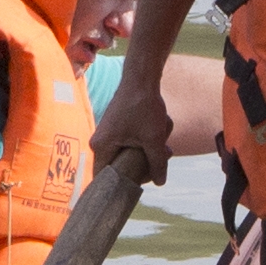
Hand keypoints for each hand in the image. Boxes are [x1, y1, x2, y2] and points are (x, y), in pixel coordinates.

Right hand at [85, 72, 176, 190]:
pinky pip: (133, 142)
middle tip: (164, 154)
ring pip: (131, 154)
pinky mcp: (119, 128)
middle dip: (145, 163)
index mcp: (102, 147)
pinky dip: (148, 139)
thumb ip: (157, 163)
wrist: (142, 77)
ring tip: (164, 133)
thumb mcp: (154, 138)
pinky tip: (161, 126)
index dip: (119, 186)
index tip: (138, 188)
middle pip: (121, 167)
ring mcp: (109, 134)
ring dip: (150, 149)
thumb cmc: (143, 106)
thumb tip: (160, 183)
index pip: (104, 178)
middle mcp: (101, 142)